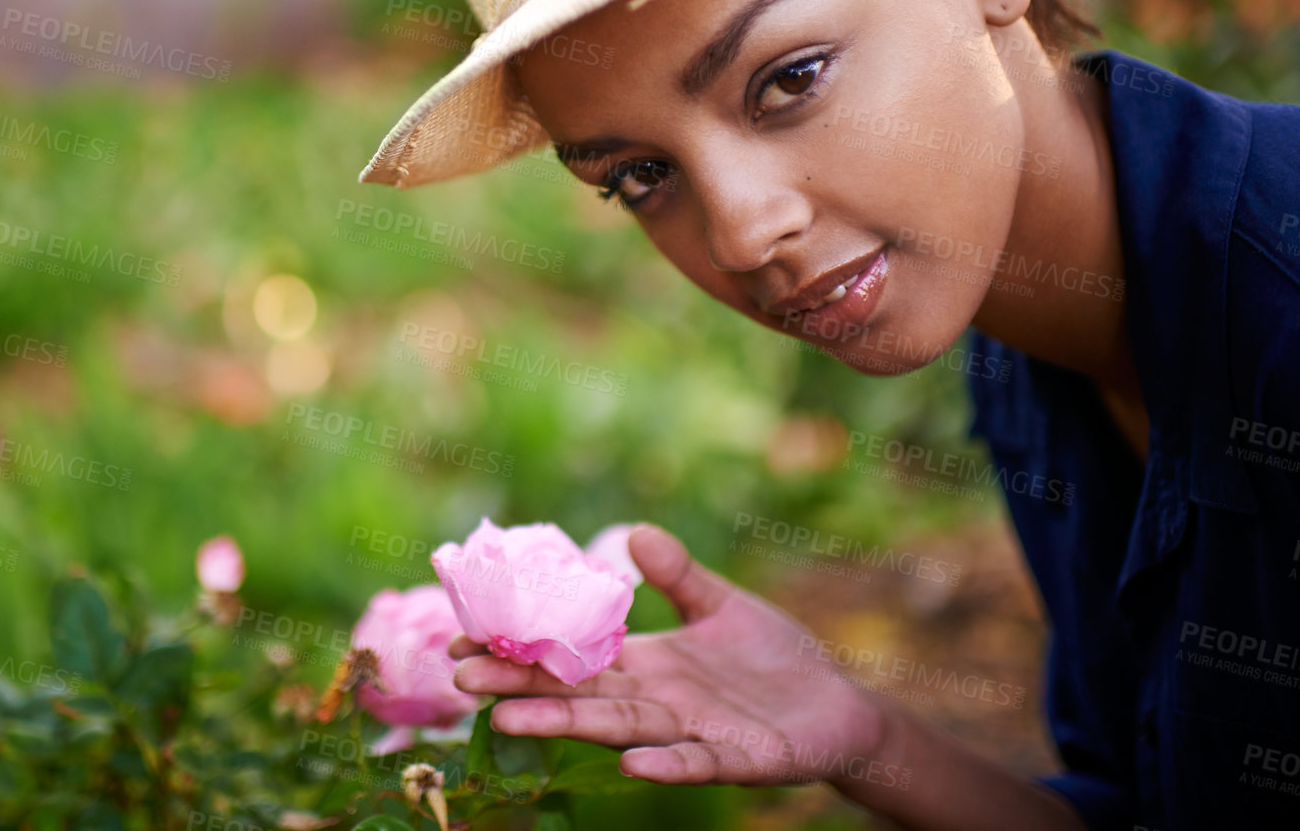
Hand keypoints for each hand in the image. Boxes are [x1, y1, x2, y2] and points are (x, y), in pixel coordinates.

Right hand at [448, 523, 891, 788]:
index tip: (463, 642)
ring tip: (510, 722)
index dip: (521, 651)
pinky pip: (695, 762)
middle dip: (519, 689)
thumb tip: (635, 534)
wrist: (840, 705)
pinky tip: (632, 763)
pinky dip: (664, 764)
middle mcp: (656, 700)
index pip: (571, 657)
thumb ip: (680, 576)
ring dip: (565, 727)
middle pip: (576, 694)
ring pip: (617, 729)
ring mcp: (690, 732)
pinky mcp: (734, 758)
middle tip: (459, 681)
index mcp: (646, 663)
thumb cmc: (775, 659)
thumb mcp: (723, 605)